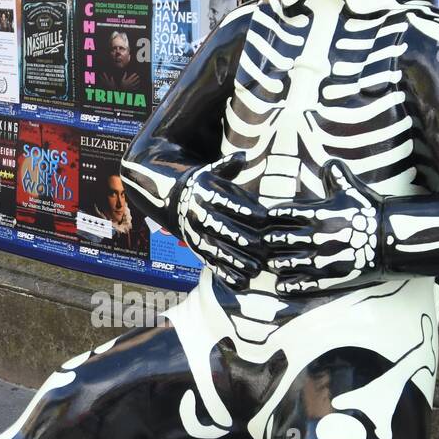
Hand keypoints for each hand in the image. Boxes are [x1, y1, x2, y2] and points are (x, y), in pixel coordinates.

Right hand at [174, 155, 270, 289]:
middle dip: (242, 239)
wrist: (172, 200)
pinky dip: (225, 274)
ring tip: (256, 269)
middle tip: (263, 247)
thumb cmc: (204, 185)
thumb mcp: (212, 171)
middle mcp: (198, 215)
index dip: (246, 210)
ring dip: (236, 261)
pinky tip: (241, 283)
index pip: (227, 203)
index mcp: (204, 194)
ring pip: (216, 250)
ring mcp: (195, 235)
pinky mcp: (196, 250)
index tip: (265, 217)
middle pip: (221, 229)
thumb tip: (241, 156)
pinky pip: (211, 264)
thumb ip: (228, 165)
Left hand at [264, 160, 382, 294]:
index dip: (273, 215)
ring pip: (283, 263)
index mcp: (317, 214)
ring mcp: (319, 260)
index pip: (282, 213)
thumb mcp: (353, 189)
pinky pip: (299, 285)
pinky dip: (287, 285)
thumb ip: (337, 175)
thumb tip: (328, 163)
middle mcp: (315, 237)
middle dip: (270, 239)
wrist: (390, 241)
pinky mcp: (326, 279)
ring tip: (273, 261)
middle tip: (267, 240)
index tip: (271, 217)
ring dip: (275, 262)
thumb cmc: (370, 213)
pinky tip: (282, 283)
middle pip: (277, 239)